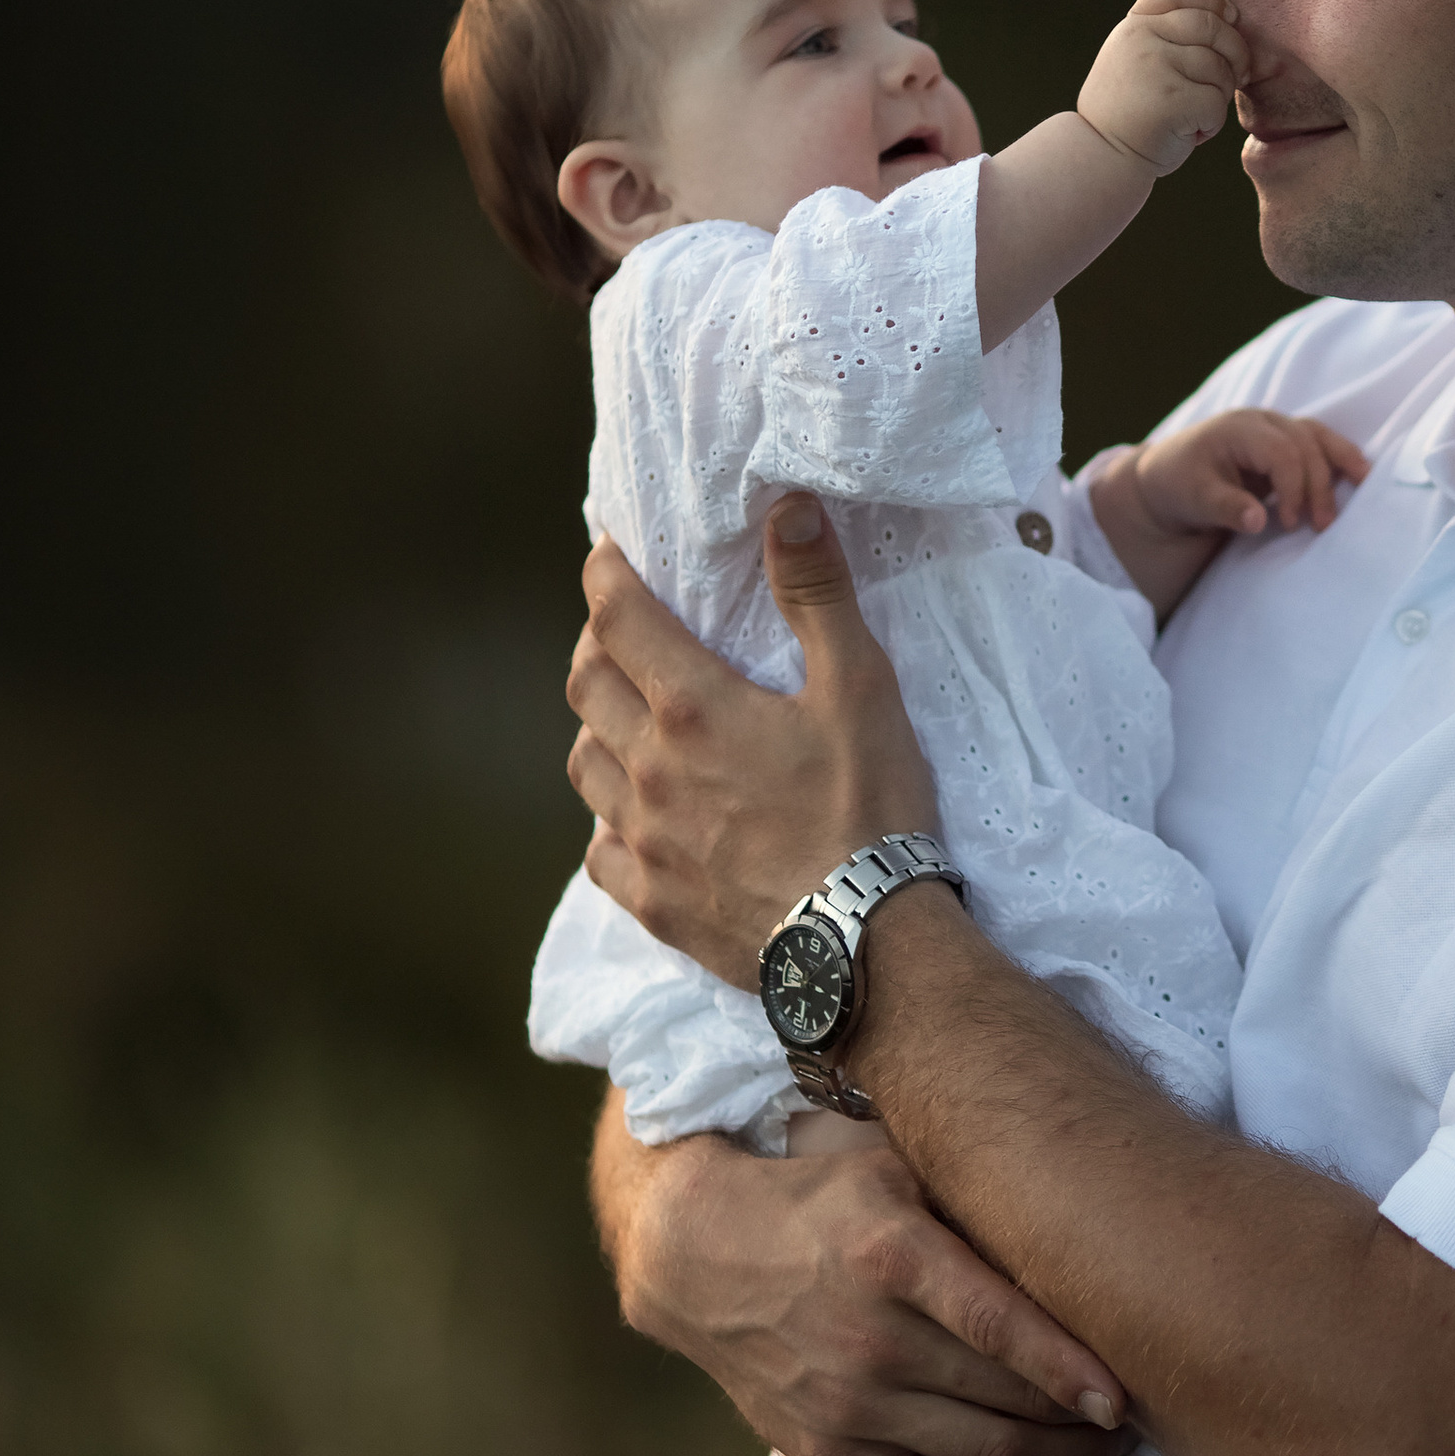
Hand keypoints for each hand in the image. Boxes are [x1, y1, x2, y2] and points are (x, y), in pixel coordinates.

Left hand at [567, 500, 934, 979]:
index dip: (605, 576)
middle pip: (587, 686)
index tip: (606, 554)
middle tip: (622, 631)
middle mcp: (650, 769)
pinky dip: (608, 822)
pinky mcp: (652, 902)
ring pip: (584, 766)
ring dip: (597, 729)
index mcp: (693, 708)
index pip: (618, 619)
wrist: (864, 948)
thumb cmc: (869, 810)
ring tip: (626, 719)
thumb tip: (787, 507)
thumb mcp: (859, 689)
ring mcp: (644, 841)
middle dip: (597, 645)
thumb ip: (816, 594)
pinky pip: (600, 852)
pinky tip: (635, 819)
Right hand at [592, 1095, 1135, 1455]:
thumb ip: (969, 1196)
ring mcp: (847, 1407)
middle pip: (1008, 1399)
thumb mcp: (890, 1168)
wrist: (702, 1256)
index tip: (1127, 1396)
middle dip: (1087, 1420)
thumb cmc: (819, 1199)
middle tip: (1142, 1417)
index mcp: (895, 1258)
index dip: (1070, 1366)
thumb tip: (1074, 1207)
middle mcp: (872, 1339)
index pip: (1000, 1323)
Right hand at [1077, 0, 1248, 176]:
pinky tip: (1191, 133)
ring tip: (1196, 114)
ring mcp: (1154, 66)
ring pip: (1219, 68)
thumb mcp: (1135, 60)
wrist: (1101, 158)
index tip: (1230, 17)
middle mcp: (1140, 37)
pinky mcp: (1171, 98)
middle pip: (1212, 26)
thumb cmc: (1130, 113)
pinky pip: (1216, 103)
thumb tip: (1232, 21)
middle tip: (1238, 77)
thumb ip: (1167, 36)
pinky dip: (1213, 123)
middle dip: (1236, 52)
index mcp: (1134, 25)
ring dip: (1220, 96)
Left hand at [1126, 407, 1368, 542]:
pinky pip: (1318, 443)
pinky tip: (1358, 474)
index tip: (1290, 523)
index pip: (1281, 452)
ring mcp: (1275, 428)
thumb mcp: (1192, 500)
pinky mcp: (1284, 442)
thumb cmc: (1177, 486)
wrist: (1166, 479)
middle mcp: (1261, 421)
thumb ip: (1225, 508)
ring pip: (1318, 436)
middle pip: (1305, 443)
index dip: (1293, 487)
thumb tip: (1259, 520)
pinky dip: (1338, 457)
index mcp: (1237, 428)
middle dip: (1318, 484)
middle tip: (1321, 525)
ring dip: (1341, 461)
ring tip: (1364, 484)